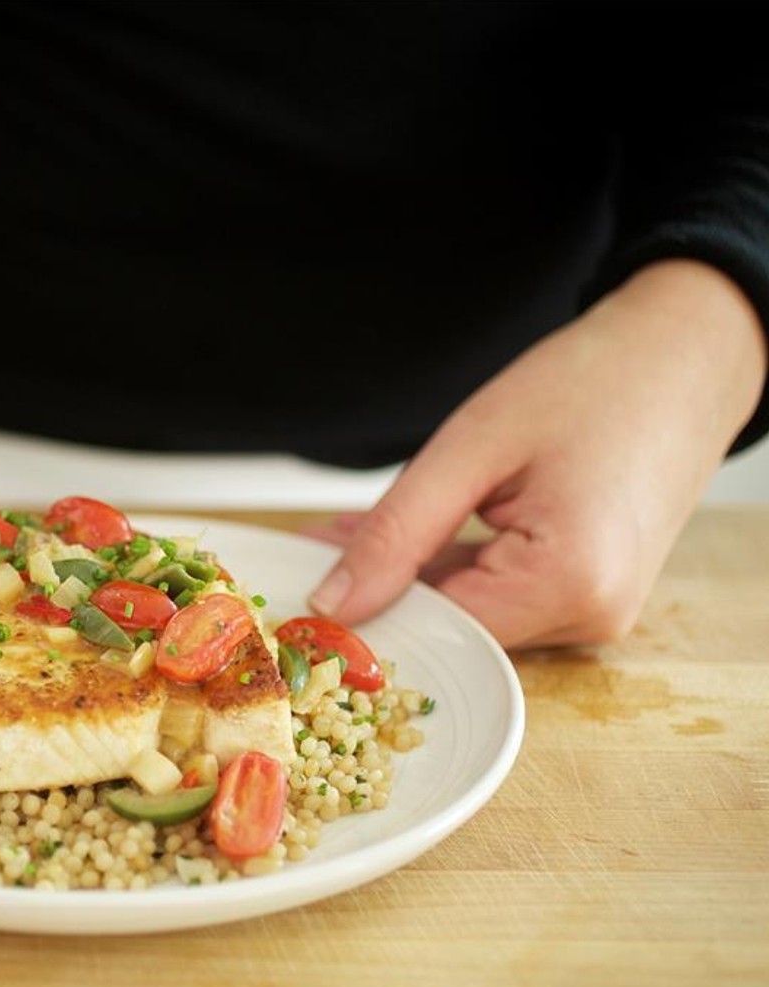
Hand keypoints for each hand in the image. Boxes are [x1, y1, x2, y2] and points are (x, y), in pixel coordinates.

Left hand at [305, 259, 766, 648]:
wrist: (686, 354)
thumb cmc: (593, 382)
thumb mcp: (470, 449)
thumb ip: (394, 534)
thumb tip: (332, 601)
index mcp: (570, 582)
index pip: (436, 631)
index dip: (363, 613)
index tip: (300, 583)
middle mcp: (592, 615)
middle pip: (453, 628)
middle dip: (380, 590)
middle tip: (313, 544)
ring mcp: (596, 611)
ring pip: (471, 614)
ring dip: (410, 577)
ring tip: (350, 530)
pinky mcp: (589, 595)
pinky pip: (500, 598)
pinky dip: (450, 569)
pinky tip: (407, 534)